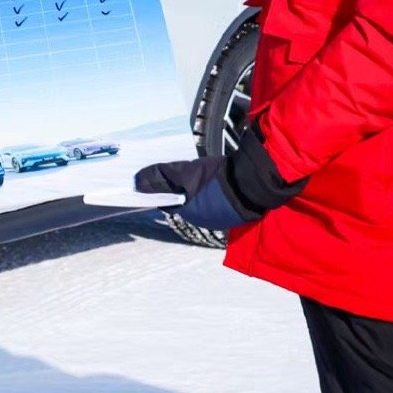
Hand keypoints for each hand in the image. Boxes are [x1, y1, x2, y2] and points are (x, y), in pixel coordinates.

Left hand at [134, 123, 303, 231]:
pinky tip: (212, 180)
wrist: (255, 183)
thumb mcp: (186, 173)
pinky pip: (216, 201)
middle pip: (184, 201)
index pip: (167, 201)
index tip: (155, 177)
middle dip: (178, 189)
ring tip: (195, 173)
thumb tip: (138, 182)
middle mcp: (204, 220)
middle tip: (176, 171)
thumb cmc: (218, 180)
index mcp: (189, 213)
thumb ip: (161, 176)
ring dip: (195, 190)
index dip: (160, 188)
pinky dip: (211, 191)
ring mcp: (221, 217)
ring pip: (200, 202)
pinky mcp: (234, 211)